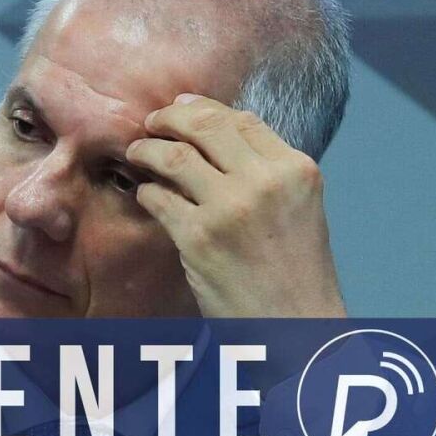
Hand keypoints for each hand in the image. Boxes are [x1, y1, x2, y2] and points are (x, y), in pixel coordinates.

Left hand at [125, 94, 345, 317]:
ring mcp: (230, 208)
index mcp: (296, 169)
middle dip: (170, 118)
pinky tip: (146, 194)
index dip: (205, 108)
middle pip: (206, 126)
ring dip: (148, 150)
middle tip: (151, 122)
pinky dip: (147, 191)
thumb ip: (266, 173)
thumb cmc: (295, 274)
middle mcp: (266, 181)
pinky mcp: (199, 238)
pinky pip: (158, 198)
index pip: (243, 120)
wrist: (296, 328)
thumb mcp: (299, 209)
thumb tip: (216, 137)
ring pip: (175, 157)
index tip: (182, 107)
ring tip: (137, 153)